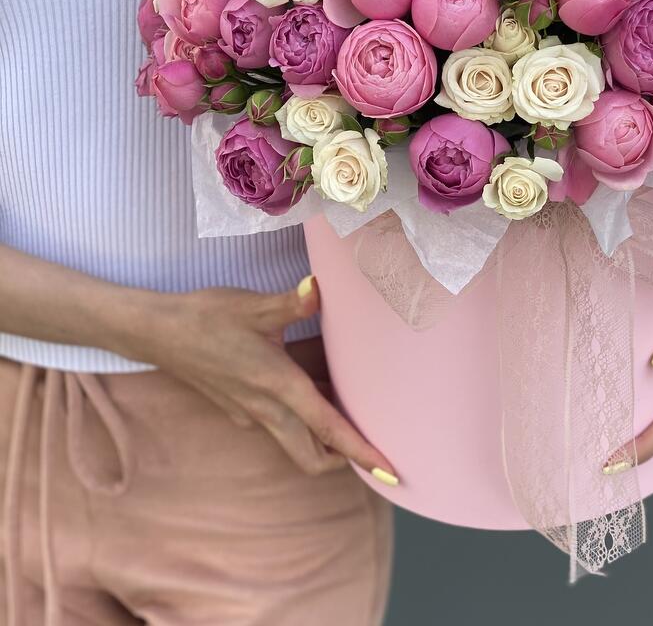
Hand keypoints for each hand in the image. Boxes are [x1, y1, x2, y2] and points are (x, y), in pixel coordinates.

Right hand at [138, 276, 397, 481]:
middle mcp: (265, 409)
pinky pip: (280, 424)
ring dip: (325, 439)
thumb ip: (292, 301)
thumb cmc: (207, 316)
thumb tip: (318, 287)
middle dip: (346, 459)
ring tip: (355, 415)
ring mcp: (250, 412)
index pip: (328, 429)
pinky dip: (304, 419)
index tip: (388, 471)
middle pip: (312, 455)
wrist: (157, 332)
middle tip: (377, 451)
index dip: (360, 452)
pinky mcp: (239, 407)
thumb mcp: (254, 306)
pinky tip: (316, 388)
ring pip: (296, 441)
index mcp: (277, 386)